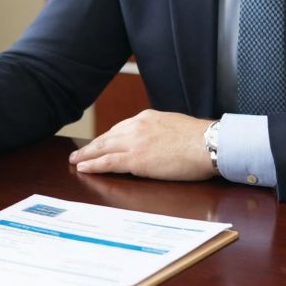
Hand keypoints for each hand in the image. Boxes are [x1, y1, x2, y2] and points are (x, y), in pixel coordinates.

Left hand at [68, 110, 215, 180]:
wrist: (209, 144)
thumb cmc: (202, 140)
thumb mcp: (176, 126)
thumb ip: (162, 131)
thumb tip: (161, 140)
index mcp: (147, 118)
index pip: (121, 128)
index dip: (108, 138)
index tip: (102, 143)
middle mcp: (136, 127)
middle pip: (107, 137)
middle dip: (92, 145)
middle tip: (79, 152)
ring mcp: (134, 142)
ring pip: (103, 148)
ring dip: (87, 154)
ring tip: (76, 160)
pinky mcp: (136, 159)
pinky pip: (108, 162)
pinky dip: (93, 165)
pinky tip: (83, 167)